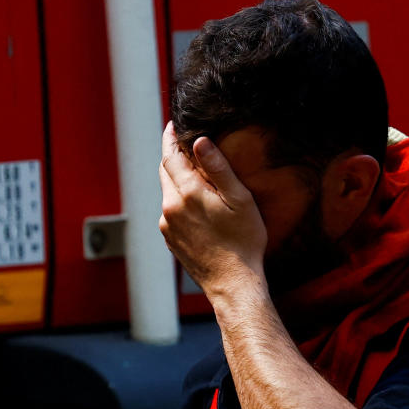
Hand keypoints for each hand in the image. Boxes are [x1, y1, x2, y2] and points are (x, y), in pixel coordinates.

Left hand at [159, 123, 267, 296]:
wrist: (233, 283)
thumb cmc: (243, 242)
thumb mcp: (239, 200)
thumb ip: (218, 168)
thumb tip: (200, 141)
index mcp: (187, 193)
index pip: (171, 156)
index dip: (171, 138)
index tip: (172, 125)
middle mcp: (170, 207)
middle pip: (165, 171)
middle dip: (173, 155)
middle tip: (183, 143)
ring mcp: (167, 225)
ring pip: (167, 191)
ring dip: (177, 179)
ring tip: (195, 173)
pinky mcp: (169, 239)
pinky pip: (170, 210)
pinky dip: (178, 199)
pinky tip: (196, 204)